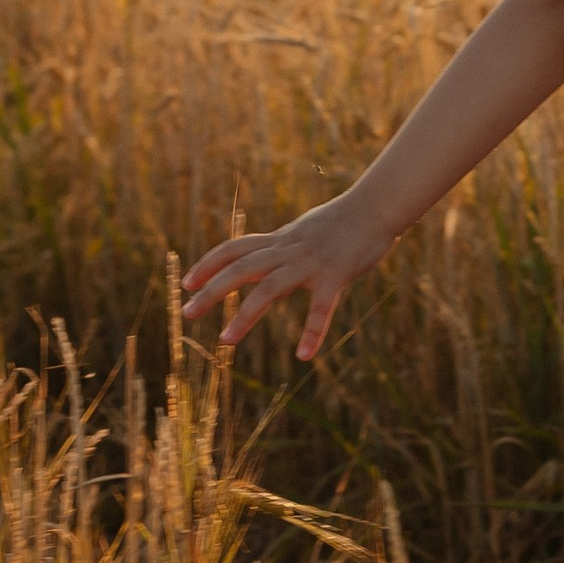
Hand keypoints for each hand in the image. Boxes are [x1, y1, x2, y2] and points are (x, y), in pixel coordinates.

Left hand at [182, 195, 391, 360]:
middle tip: (187, 313)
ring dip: (245, 316)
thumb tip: (268, 258)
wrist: (376, 207)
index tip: (187, 284)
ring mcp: (310, 263)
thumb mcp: (304, 232)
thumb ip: (284, 247)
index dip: (208, 265)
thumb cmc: (343, 221)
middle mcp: (288, 251)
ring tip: (225, 341)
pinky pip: (321, 307)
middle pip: (240, 268)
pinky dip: (313, 332)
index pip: (233, 249)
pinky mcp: (336, 275)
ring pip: (269, 289)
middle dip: (212, 291)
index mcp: (280, 241)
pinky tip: (305, 355)